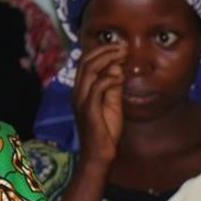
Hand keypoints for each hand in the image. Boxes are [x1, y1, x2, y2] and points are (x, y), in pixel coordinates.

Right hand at [73, 44, 125, 168]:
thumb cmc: (105, 130)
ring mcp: (81, 100)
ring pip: (89, 71)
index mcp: (81, 89)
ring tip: (123, 55)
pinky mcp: (88, 110)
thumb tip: (117, 67)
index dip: (102, 50)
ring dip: (107, 59)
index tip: (120, 46)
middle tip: (123, 46)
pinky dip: (109, 79)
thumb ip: (113, 86)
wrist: (99, 154)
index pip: (86, 62)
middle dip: (105, 50)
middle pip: (86, 61)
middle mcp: (77, 92)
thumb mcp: (112, 103)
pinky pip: (96, 88)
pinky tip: (120, 77)